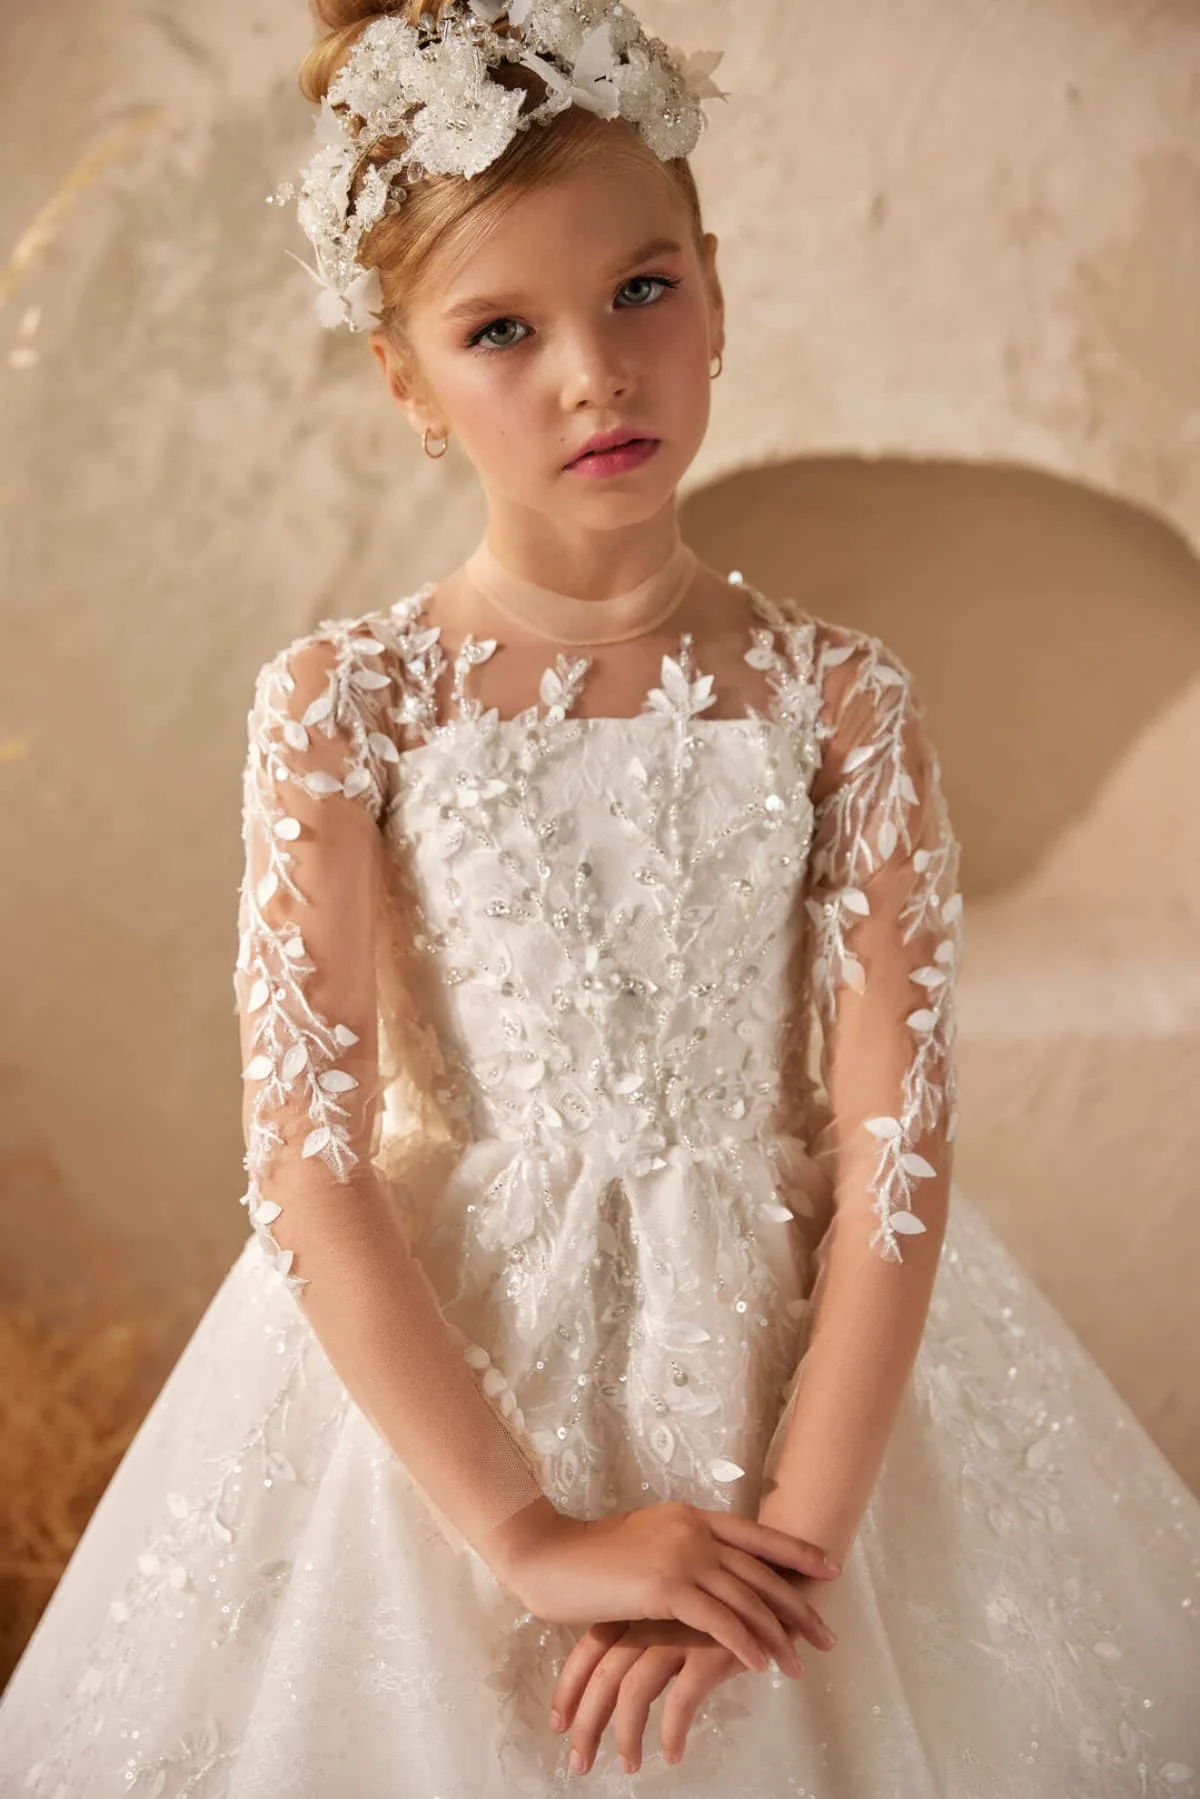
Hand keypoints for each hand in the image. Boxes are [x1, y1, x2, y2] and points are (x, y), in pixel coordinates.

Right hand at [485, 1495, 840, 1675]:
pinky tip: (759, 1664)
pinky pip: (718, 1620)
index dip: (796, 1553)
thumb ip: (681, 1548)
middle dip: (798, 1607)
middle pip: (761, 1572)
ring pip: (745, 1599)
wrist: (550, 1555)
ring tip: (798, 1664)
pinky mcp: (665, 1587)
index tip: (829, 1569)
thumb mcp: (648, 1540)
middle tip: (827, 1635)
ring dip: (777, 1635)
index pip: (757, 1535)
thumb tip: (708, 1567)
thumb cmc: (593, 1555)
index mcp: (692, 1516)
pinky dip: (744, 1644)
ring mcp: (682, 1555)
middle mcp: (694, 1530)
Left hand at [549, 1577, 838, 1777]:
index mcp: (638, 1599)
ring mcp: (680, 1628)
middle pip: (603, 1673)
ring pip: (635, 1690)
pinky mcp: (712, 1646)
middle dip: (586, 1723)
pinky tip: (672, 1754)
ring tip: (627, 1767)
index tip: (557, 1725)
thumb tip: (614, 1669)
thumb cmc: (725, 1592)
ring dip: (626, 1736)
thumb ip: (647, 1624)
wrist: (779, 1568)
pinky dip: (673, 1730)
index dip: (570, 1687)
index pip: (590, 1646)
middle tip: (578, 1764)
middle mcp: (651, 1613)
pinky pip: (683, 1699)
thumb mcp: (676, 1604)